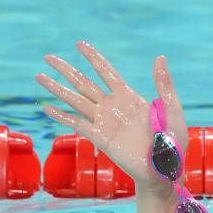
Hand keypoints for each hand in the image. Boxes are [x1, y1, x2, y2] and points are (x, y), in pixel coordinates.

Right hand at [36, 42, 186, 192]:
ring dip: (57, 89)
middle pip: (84, 83)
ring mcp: (104, 122)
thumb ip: (164, 84)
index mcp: (129, 97)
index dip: (94, 58)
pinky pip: (77, 124)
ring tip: (39, 77)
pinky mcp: (100, 138)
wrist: (165, 169)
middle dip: (66, 70)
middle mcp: (113, 106)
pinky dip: (62, 116)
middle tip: (47, 57)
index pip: (107, 72)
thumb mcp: (172, 109)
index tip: (79, 44)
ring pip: (76, 100)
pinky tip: (47, 108)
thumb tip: (160, 57)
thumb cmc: (174, 140)